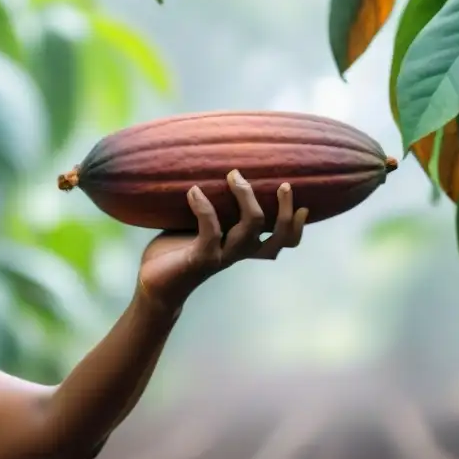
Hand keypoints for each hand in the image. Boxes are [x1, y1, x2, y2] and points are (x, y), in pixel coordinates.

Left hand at [136, 169, 307, 310]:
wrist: (154, 284)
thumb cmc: (174, 253)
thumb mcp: (196, 228)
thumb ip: (209, 210)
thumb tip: (208, 174)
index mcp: (242, 246)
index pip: (282, 243)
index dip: (297, 227)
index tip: (304, 205)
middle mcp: (237, 253)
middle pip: (278, 238)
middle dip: (285, 211)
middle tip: (283, 185)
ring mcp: (221, 256)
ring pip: (250, 229)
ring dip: (245, 198)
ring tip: (233, 175)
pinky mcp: (201, 258)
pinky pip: (211, 230)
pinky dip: (204, 207)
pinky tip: (194, 191)